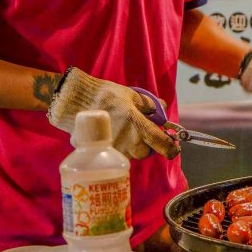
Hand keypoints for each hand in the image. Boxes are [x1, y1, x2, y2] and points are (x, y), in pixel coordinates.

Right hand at [47, 67, 178, 159]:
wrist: (77, 102)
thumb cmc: (106, 96)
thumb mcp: (133, 95)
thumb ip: (150, 105)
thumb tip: (161, 109)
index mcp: (139, 127)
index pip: (163, 145)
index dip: (172, 148)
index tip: (174, 147)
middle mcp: (129, 143)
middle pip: (146, 152)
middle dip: (147, 144)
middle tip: (141, 132)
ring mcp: (115, 150)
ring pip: (131, 155)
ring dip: (132, 146)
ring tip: (123, 131)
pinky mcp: (102, 153)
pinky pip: (117, 154)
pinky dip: (118, 147)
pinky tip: (111, 134)